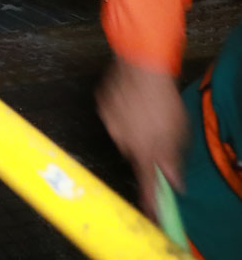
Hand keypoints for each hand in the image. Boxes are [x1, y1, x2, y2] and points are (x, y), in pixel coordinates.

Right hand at [98, 57, 187, 215]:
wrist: (140, 65)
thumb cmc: (162, 98)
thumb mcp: (177, 131)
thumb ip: (172, 159)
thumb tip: (174, 182)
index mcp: (143, 149)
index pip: (147, 182)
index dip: (149, 200)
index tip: (150, 212)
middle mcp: (122, 140)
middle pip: (134, 154)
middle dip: (143, 148)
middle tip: (156, 133)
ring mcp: (109, 121)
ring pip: (122, 134)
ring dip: (133, 128)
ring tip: (146, 111)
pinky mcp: (101, 105)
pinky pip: (113, 115)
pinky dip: (122, 112)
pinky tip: (133, 100)